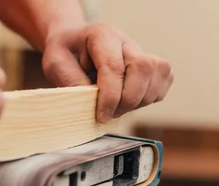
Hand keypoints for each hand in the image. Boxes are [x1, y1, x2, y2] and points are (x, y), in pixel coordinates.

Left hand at [41, 23, 173, 122]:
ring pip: (158, 75)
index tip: (102, 116)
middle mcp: (126, 41)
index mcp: (102, 35)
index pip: (113, 67)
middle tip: (110, 113)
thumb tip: (92, 103)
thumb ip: (71, 81)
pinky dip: (151, 97)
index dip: (110, 97)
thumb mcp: (55, 64)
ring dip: (140, 100)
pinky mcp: (152, 65)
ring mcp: (142, 51)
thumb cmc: (66, 53)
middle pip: (142, 68)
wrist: (76, 44)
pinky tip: (131, 100)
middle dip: (128, 99)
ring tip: (118, 107)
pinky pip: (163, 81)